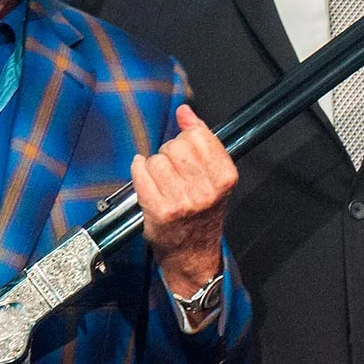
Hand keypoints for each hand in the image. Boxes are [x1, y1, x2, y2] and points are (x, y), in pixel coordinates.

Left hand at [133, 106, 236, 295]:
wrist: (193, 252)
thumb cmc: (202, 212)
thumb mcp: (214, 176)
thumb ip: (203, 140)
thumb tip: (185, 111)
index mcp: (224, 177)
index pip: (199, 136)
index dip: (187, 136)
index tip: (185, 144)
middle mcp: (206, 190)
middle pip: (175, 146)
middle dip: (170, 152)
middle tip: (173, 169)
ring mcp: (182, 201)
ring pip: (157, 159)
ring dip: (155, 165)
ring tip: (162, 180)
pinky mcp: (160, 210)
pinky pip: (141, 172)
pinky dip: (139, 171)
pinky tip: (145, 178)